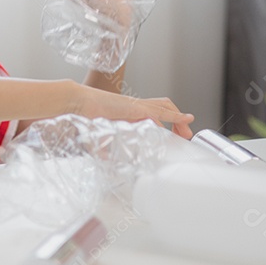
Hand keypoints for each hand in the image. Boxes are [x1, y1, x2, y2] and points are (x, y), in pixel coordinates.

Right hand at [74, 84, 194, 138]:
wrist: (79, 104)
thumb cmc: (86, 117)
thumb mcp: (100, 135)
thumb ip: (105, 147)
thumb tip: (106, 160)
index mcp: (129, 112)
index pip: (153, 112)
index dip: (167, 120)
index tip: (174, 134)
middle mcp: (135, 106)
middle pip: (164, 105)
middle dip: (177, 119)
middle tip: (185, 133)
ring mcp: (137, 105)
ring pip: (165, 107)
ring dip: (178, 119)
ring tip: (187, 130)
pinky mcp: (137, 107)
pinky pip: (160, 112)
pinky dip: (174, 117)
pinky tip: (183, 121)